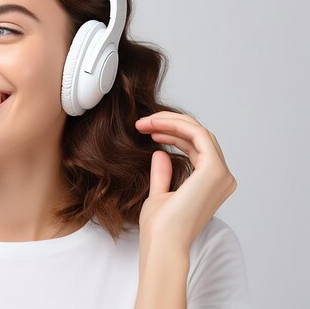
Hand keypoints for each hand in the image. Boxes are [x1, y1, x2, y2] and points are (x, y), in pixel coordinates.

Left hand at [134, 111, 236, 250]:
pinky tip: (155, 126)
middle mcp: (222, 178)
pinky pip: (198, 134)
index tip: (146, 131)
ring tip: (144, 124)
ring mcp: (221, 173)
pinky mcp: (214, 169)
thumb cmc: (160, 227)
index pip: (196, 147)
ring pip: (199, 131)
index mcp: (212, 184)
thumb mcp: (160, 194)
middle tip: (142, 123)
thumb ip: (163, 174)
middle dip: (170, 124)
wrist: (162, 242)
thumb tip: (161, 153)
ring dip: (170, 122)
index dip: (172, 134)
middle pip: (199, 136)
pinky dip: (176, 125)